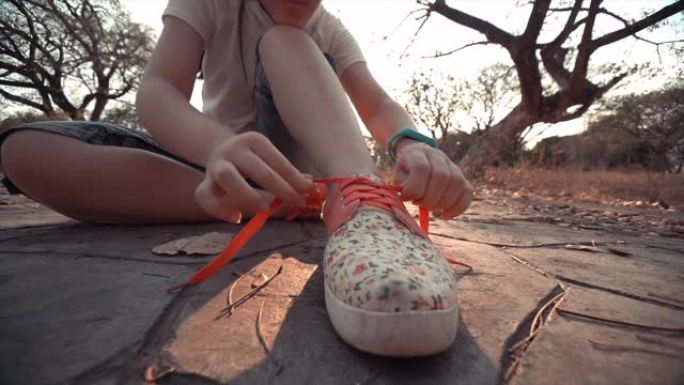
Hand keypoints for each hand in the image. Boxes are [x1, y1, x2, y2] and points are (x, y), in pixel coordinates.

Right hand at [195, 132, 314, 222]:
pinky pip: (205, 196)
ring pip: (227, 177)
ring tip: (264, 208)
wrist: (216, 149)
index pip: (278, 161)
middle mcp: (234, 150)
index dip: (295, 179)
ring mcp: (216, 165)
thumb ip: (288, 173)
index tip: (309, 192)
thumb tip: (313, 187)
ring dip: (249, 195)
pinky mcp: (204, 182)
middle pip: (258, 170)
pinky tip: (236, 218)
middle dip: (281, 190)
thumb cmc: (252, 159)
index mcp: (254, 141)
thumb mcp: (269, 158)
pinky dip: (220, 209)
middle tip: (297, 203)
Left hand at [393, 139, 471, 218]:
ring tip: (430, 208)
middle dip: (430, 198)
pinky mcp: (462, 178)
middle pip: (442, 176)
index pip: (421, 168)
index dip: (414, 187)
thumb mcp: (398, 177)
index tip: (406, 198)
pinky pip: (467, 192)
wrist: (418, 157)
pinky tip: (445, 216)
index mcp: (418, 153)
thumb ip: (402, 187)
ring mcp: (452, 166)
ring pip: (456, 183)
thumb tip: (408, 198)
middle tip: (420, 204)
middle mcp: (438, 156)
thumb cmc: (406, 172)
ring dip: (442, 203)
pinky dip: (458, 207)